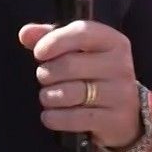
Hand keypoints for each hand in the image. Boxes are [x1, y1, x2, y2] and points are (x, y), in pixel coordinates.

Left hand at [19, 20, 141, 149]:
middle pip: (69, 65)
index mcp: (114, 42)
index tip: (39, 53)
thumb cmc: (94, 76)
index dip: (55, 40)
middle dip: (47, 73)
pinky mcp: (114, 120)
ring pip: (69, 93)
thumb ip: (52, 38)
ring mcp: (120, 94)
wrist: (125, 115)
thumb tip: (26, 33)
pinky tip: (51, 115)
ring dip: (48, 97)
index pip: (82, 32)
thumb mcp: (80, 52)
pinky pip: (73, 118)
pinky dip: (54, 117)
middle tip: (44, 78)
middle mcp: (121, 66)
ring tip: (48, 96)